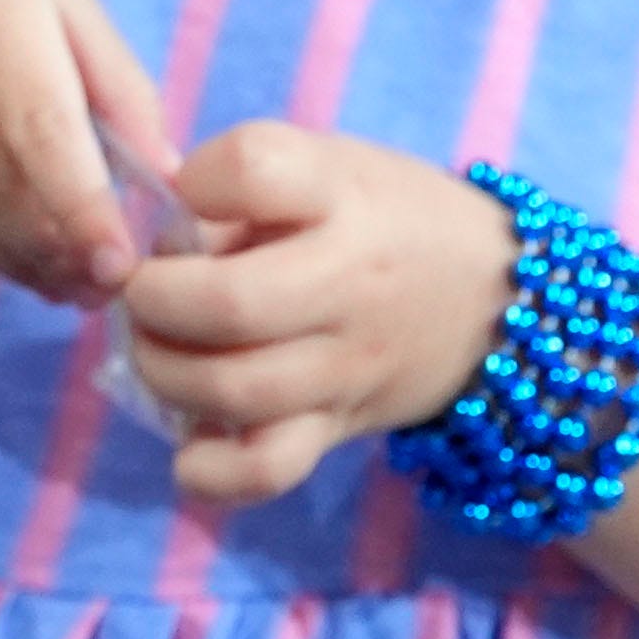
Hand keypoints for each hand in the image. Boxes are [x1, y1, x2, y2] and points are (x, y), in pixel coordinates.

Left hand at [115, 120, 519, 505]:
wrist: (494, 297)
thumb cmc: (382, 217)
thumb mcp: (326, 168)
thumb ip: (239, 192)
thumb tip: (157, 243)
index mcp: (341, 195)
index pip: (254, 170)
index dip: (195, 181)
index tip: (187, 196)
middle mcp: (349, 282)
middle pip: (229, 303)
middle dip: (153, 299)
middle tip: (144, 291)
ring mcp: (346, 365)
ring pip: (234, 389)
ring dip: (164, 372)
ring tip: (159, 350)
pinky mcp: (338, 426)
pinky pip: (268, 468)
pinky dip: (211, 470)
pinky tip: (187, 447)